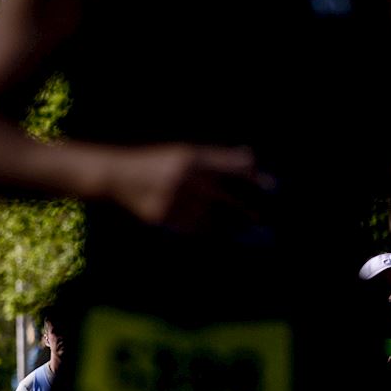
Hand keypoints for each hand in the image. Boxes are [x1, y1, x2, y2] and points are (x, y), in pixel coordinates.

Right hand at [111, 144, 271, 234]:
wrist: (116, 177)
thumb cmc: (153, 164)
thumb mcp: (183, 154)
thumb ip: (214, 158)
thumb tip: (250, 158)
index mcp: (194, 158)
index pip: (236, 168)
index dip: (256, 179)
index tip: (274, 189)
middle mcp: (188, 178)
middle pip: (232, 196)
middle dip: (252, 209)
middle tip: (267, 220)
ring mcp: (176, 199)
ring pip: (216, 218)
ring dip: (237, 229)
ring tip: (257, 237)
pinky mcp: (165, 218)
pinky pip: (195, 229)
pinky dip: (212, 233)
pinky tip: (223, 237)